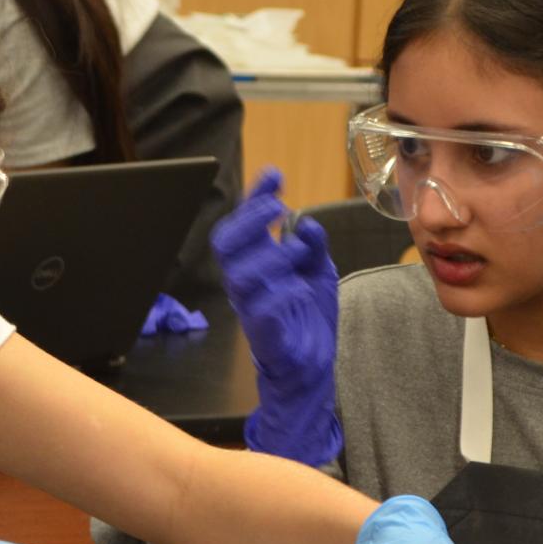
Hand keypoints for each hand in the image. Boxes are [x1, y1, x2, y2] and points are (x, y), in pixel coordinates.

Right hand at [211, 168, 342, 465]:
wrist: (311, 368)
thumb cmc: (307, 316)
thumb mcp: (317, 271)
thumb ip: (312, 245)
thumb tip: (305, 224)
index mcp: (254, 263)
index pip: (243, 224)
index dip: (254, 197)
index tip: (274, 175)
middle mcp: (246, 282)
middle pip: (225, 244)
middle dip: (249, 220)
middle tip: (279, 208)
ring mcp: (251, 308)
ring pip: (240, 276)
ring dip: (270, 257)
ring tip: (296, 253)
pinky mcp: (264, 335)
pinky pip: (262, 310)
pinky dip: (283, 293)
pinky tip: (299, 288)